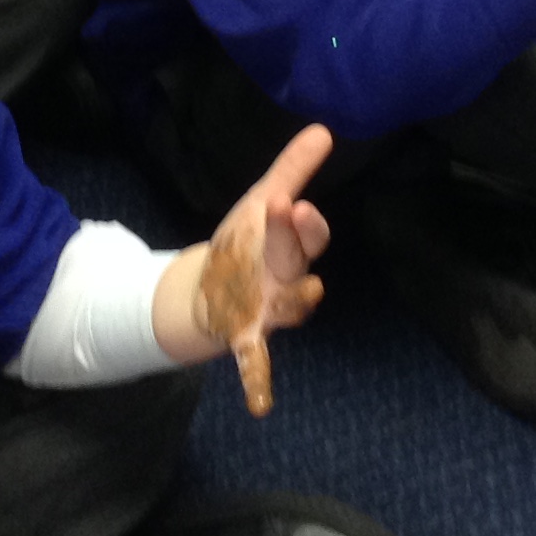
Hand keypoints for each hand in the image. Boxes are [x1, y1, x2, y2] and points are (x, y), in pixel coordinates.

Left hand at [195, 125, 331, 415]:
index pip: (308, 232)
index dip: (305, 221)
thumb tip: (323, 129)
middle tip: (291, 213)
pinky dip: (259, 382)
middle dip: (295, 239)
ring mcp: (270, 310)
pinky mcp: (246, 335)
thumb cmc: (246, 244)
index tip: (292, 202)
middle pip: (299, 260)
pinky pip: (257, 360)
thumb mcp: (262, 201)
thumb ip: (291, 169)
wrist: (211, 290)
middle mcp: (288, 278)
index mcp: (289, 246)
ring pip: (291, 307)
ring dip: (295, 301)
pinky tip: (260, 407)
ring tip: (304, 292)